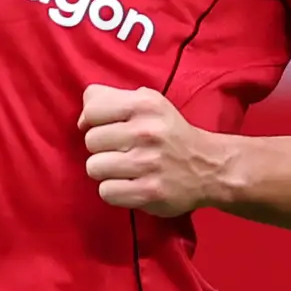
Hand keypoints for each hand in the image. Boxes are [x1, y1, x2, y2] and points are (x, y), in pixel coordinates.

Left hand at [81, 86, 234, 218]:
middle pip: (90, 141)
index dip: (94, 122)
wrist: (208, 167)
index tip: (109, 129)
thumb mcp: (147, 102)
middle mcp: (147, 132)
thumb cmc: (168, 133)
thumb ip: (109, 99)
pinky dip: (114, 191)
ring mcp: (148, 163)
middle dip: (102, 148)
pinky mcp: (149, 192)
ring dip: (106, 171)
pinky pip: (106, 192)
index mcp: (145, 104)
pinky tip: (130, 184)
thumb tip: (81, 121)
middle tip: (122, 151)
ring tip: (125, 168)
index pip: (92, 110)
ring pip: (94, 168)